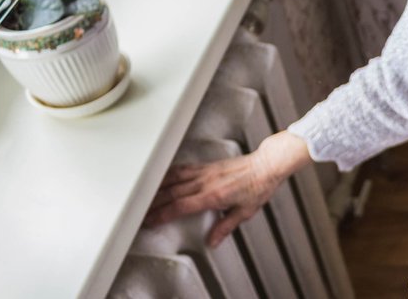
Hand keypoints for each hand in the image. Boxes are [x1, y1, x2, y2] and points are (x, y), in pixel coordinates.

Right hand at [144, 131, 312, 246]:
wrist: (266, 165)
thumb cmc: (258, 187)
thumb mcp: (245, 212)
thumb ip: (225, 227)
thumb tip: (212, 242)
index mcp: (214, 196)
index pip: (182, 206)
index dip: (163, 214)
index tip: (150, 221)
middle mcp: (206, 182)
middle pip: (172, 193)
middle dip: (153, 204)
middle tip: (140, 214)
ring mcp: (204, 172)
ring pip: (173, 179)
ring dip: (156, 188)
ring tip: (142, 197)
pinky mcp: (206, 166)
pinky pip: (182, 169)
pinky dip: (168, 174)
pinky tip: (159, 179)